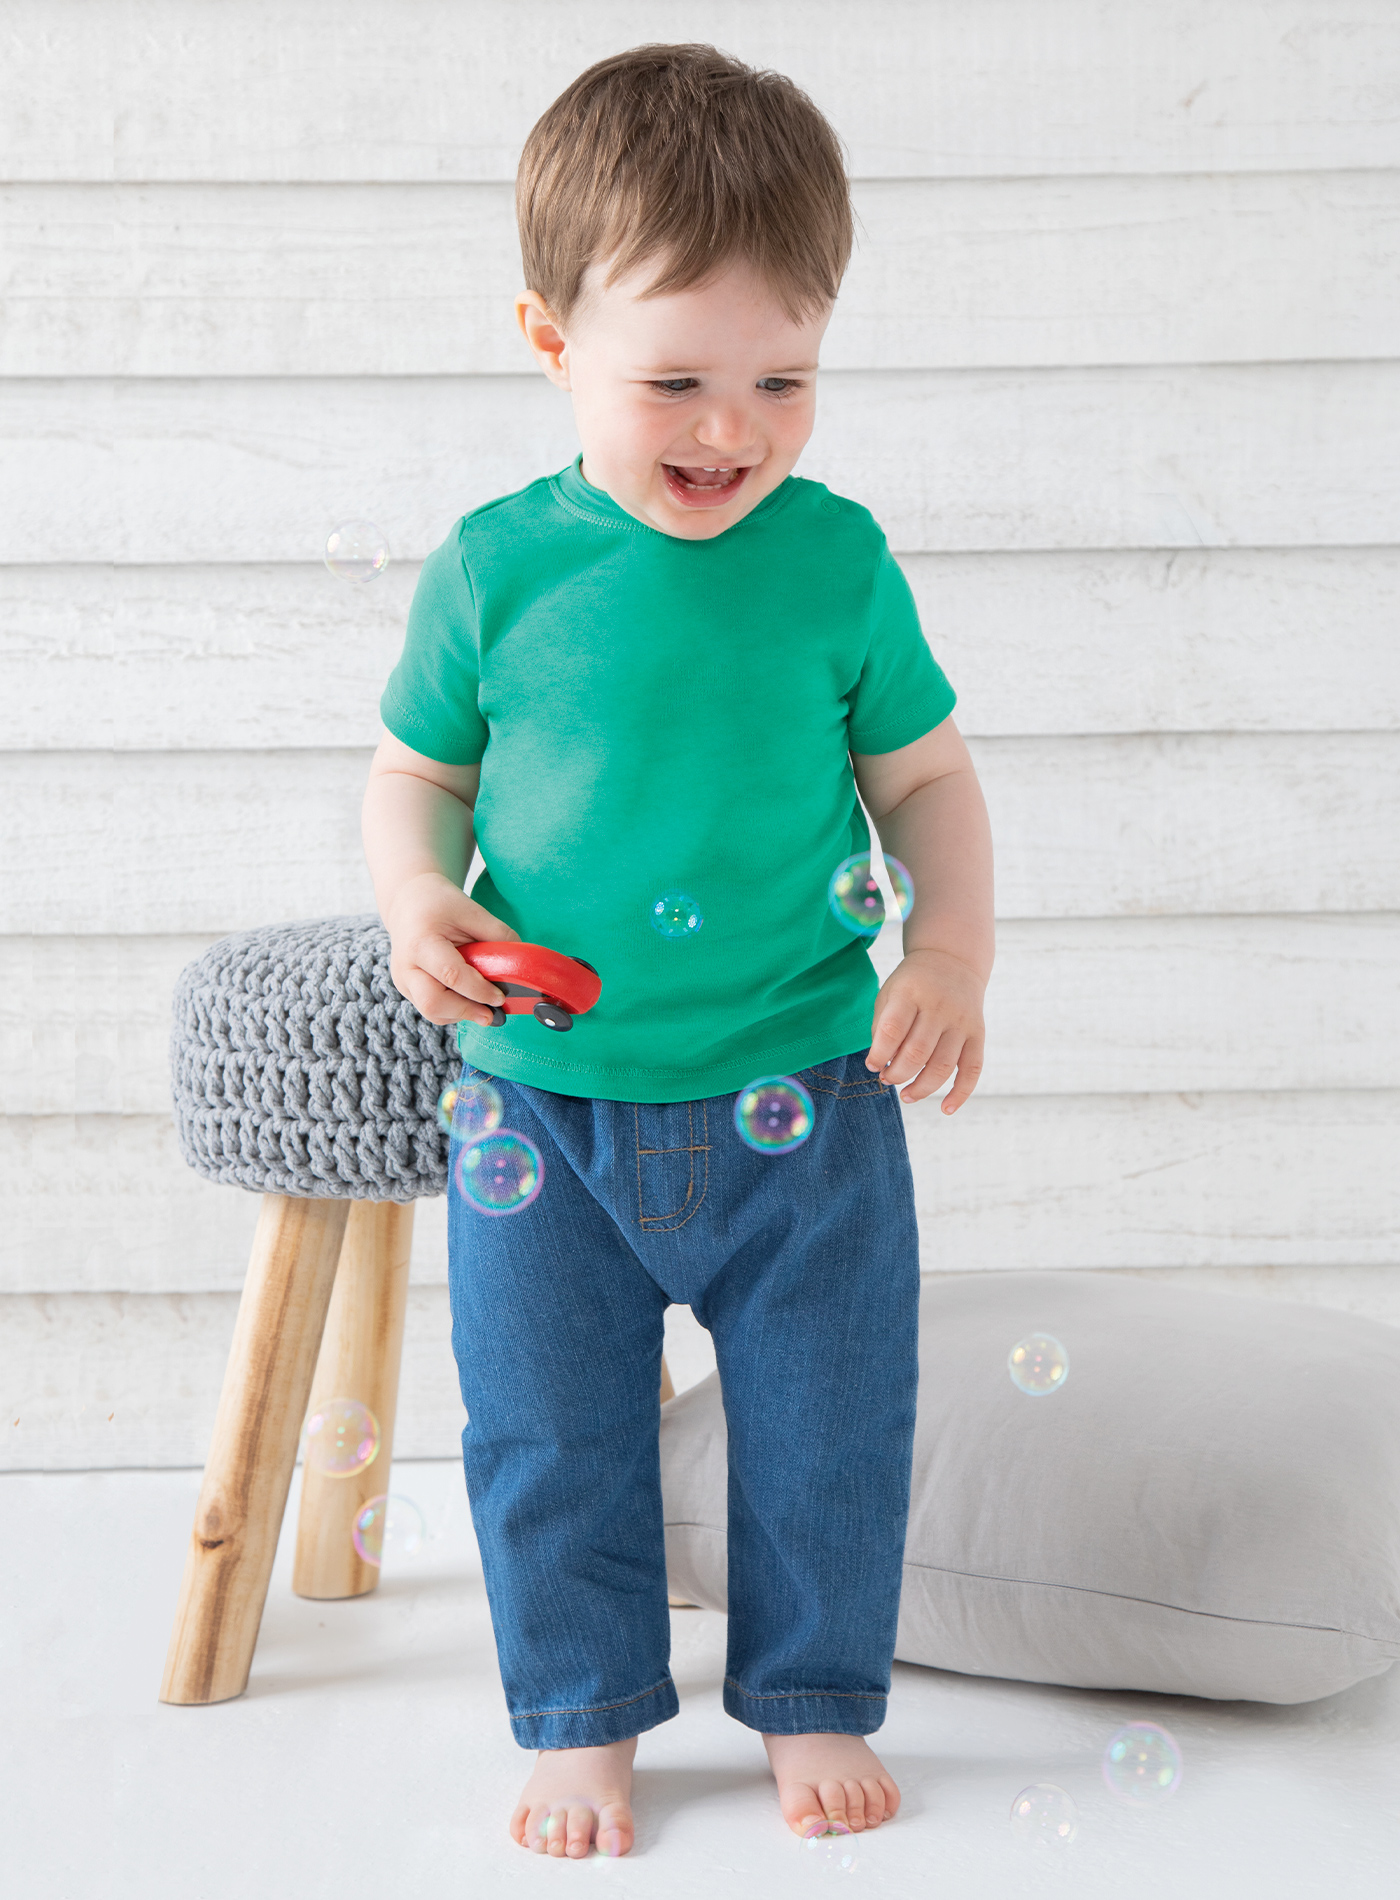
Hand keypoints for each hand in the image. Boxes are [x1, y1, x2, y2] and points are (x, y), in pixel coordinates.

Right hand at [383, 871, 520, 1026]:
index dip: (479, 990)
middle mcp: (406, 966)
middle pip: (433, 1004)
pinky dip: (452, 1010)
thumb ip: (497, 935)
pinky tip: (468, 999)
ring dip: (460, 1013)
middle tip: (491, 1014)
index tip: (500, 997)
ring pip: (431, 1012)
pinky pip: (431, 1009)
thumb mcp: (471, 910)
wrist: (407, 902)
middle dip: (466, 1012)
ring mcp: (403, 980)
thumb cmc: (438, 904)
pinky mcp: (406, 988)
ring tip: (482, 1006)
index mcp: (421, 943)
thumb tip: (522, 963)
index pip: (451, 975)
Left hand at [867, 948, 985, 1110]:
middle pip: (917, 1053)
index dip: (879, 1055)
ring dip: (921, 1088)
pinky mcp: (978, 1033)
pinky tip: (945, 1108)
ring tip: (906, 1095)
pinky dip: (960, 1093)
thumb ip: (882, 1028)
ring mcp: (961, 1021)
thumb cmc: (912, 985)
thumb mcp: (889, 994)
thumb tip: (882, 1068)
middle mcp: (939, 1007)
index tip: (873, 1066)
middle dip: (897, 1074)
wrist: (951, 960)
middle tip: (888, 1079)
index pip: (892, 1031)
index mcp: (910, 993)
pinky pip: (973, 1069)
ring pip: (942, 1066)